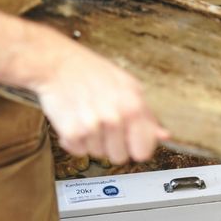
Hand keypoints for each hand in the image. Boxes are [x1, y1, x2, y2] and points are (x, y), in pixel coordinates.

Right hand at [37, 42, 168, 164]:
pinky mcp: (72, 133)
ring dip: (92, 140)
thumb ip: (146, 113)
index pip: (144, 150)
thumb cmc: (90, 70)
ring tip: (88, 115)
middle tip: (103, 122)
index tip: (129, 140)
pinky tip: (75, 119)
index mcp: (133, 104)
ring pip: (98, 154)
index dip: (136, 146)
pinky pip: (78, 151)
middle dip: (112, 144)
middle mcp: (115, 117)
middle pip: (120, 157)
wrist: (56, 63)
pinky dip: (74, 140)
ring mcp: (94, 126)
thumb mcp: (126, 85)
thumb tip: (163, 134)